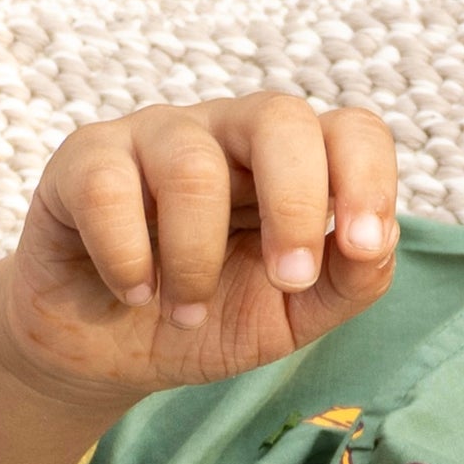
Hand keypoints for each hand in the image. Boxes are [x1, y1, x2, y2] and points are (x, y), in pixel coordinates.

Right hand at [0, 92, 399, 410]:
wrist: (113, 346)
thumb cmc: (214, 315)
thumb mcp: (296, 316)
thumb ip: (351, 283)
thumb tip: (379, 242)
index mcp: (296, 166)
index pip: (352, 131)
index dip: (368, 179)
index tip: (361, 248)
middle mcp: (230, 135)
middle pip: (281, 117)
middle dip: (296, 207)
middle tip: (288, 282)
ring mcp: (156, 138)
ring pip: (192, 167)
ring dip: (197, 260)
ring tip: (187, 310)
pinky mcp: (84, 160)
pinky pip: (109, 188)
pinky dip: (129, 259)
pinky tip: (135, 293)